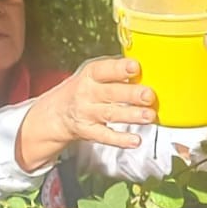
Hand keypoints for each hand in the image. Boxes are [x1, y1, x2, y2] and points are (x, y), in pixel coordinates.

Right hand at [16, 57, 157, 169]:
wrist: (57, 112)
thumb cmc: (85, 89)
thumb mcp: (94, 74)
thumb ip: (116, 70)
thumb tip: (147, 67)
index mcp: (90, 74)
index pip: (104, 69)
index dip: (119, 68)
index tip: (135, 67)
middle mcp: (87, 93)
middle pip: (110, 93)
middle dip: (131, 94)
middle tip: (149, 95)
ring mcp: (87, 113)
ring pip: (110, 114)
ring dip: (131, 115)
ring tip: (149, 116)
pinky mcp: (88, 131)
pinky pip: (105, 136)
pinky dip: (120, 139)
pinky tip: (135, 140)